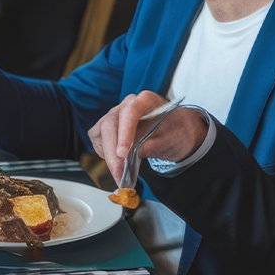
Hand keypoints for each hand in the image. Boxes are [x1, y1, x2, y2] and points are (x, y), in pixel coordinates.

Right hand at [88, 92, 209, 181]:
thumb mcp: (172, 140)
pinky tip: (115, 162)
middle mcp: (127, 104)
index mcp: (146, 100)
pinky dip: (103, 152)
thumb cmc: (176, 132)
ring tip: (119, 173)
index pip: (129, 113)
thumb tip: (134, 154)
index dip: (123, 133)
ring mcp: (116, 114)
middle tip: (119, 173)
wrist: (176, 133)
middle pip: (110, 124)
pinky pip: (98, 138)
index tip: (122, 154)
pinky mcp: (109, 126)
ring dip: (107, 154)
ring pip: (101, 132)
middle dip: (112, 152)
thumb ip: (153, 145)